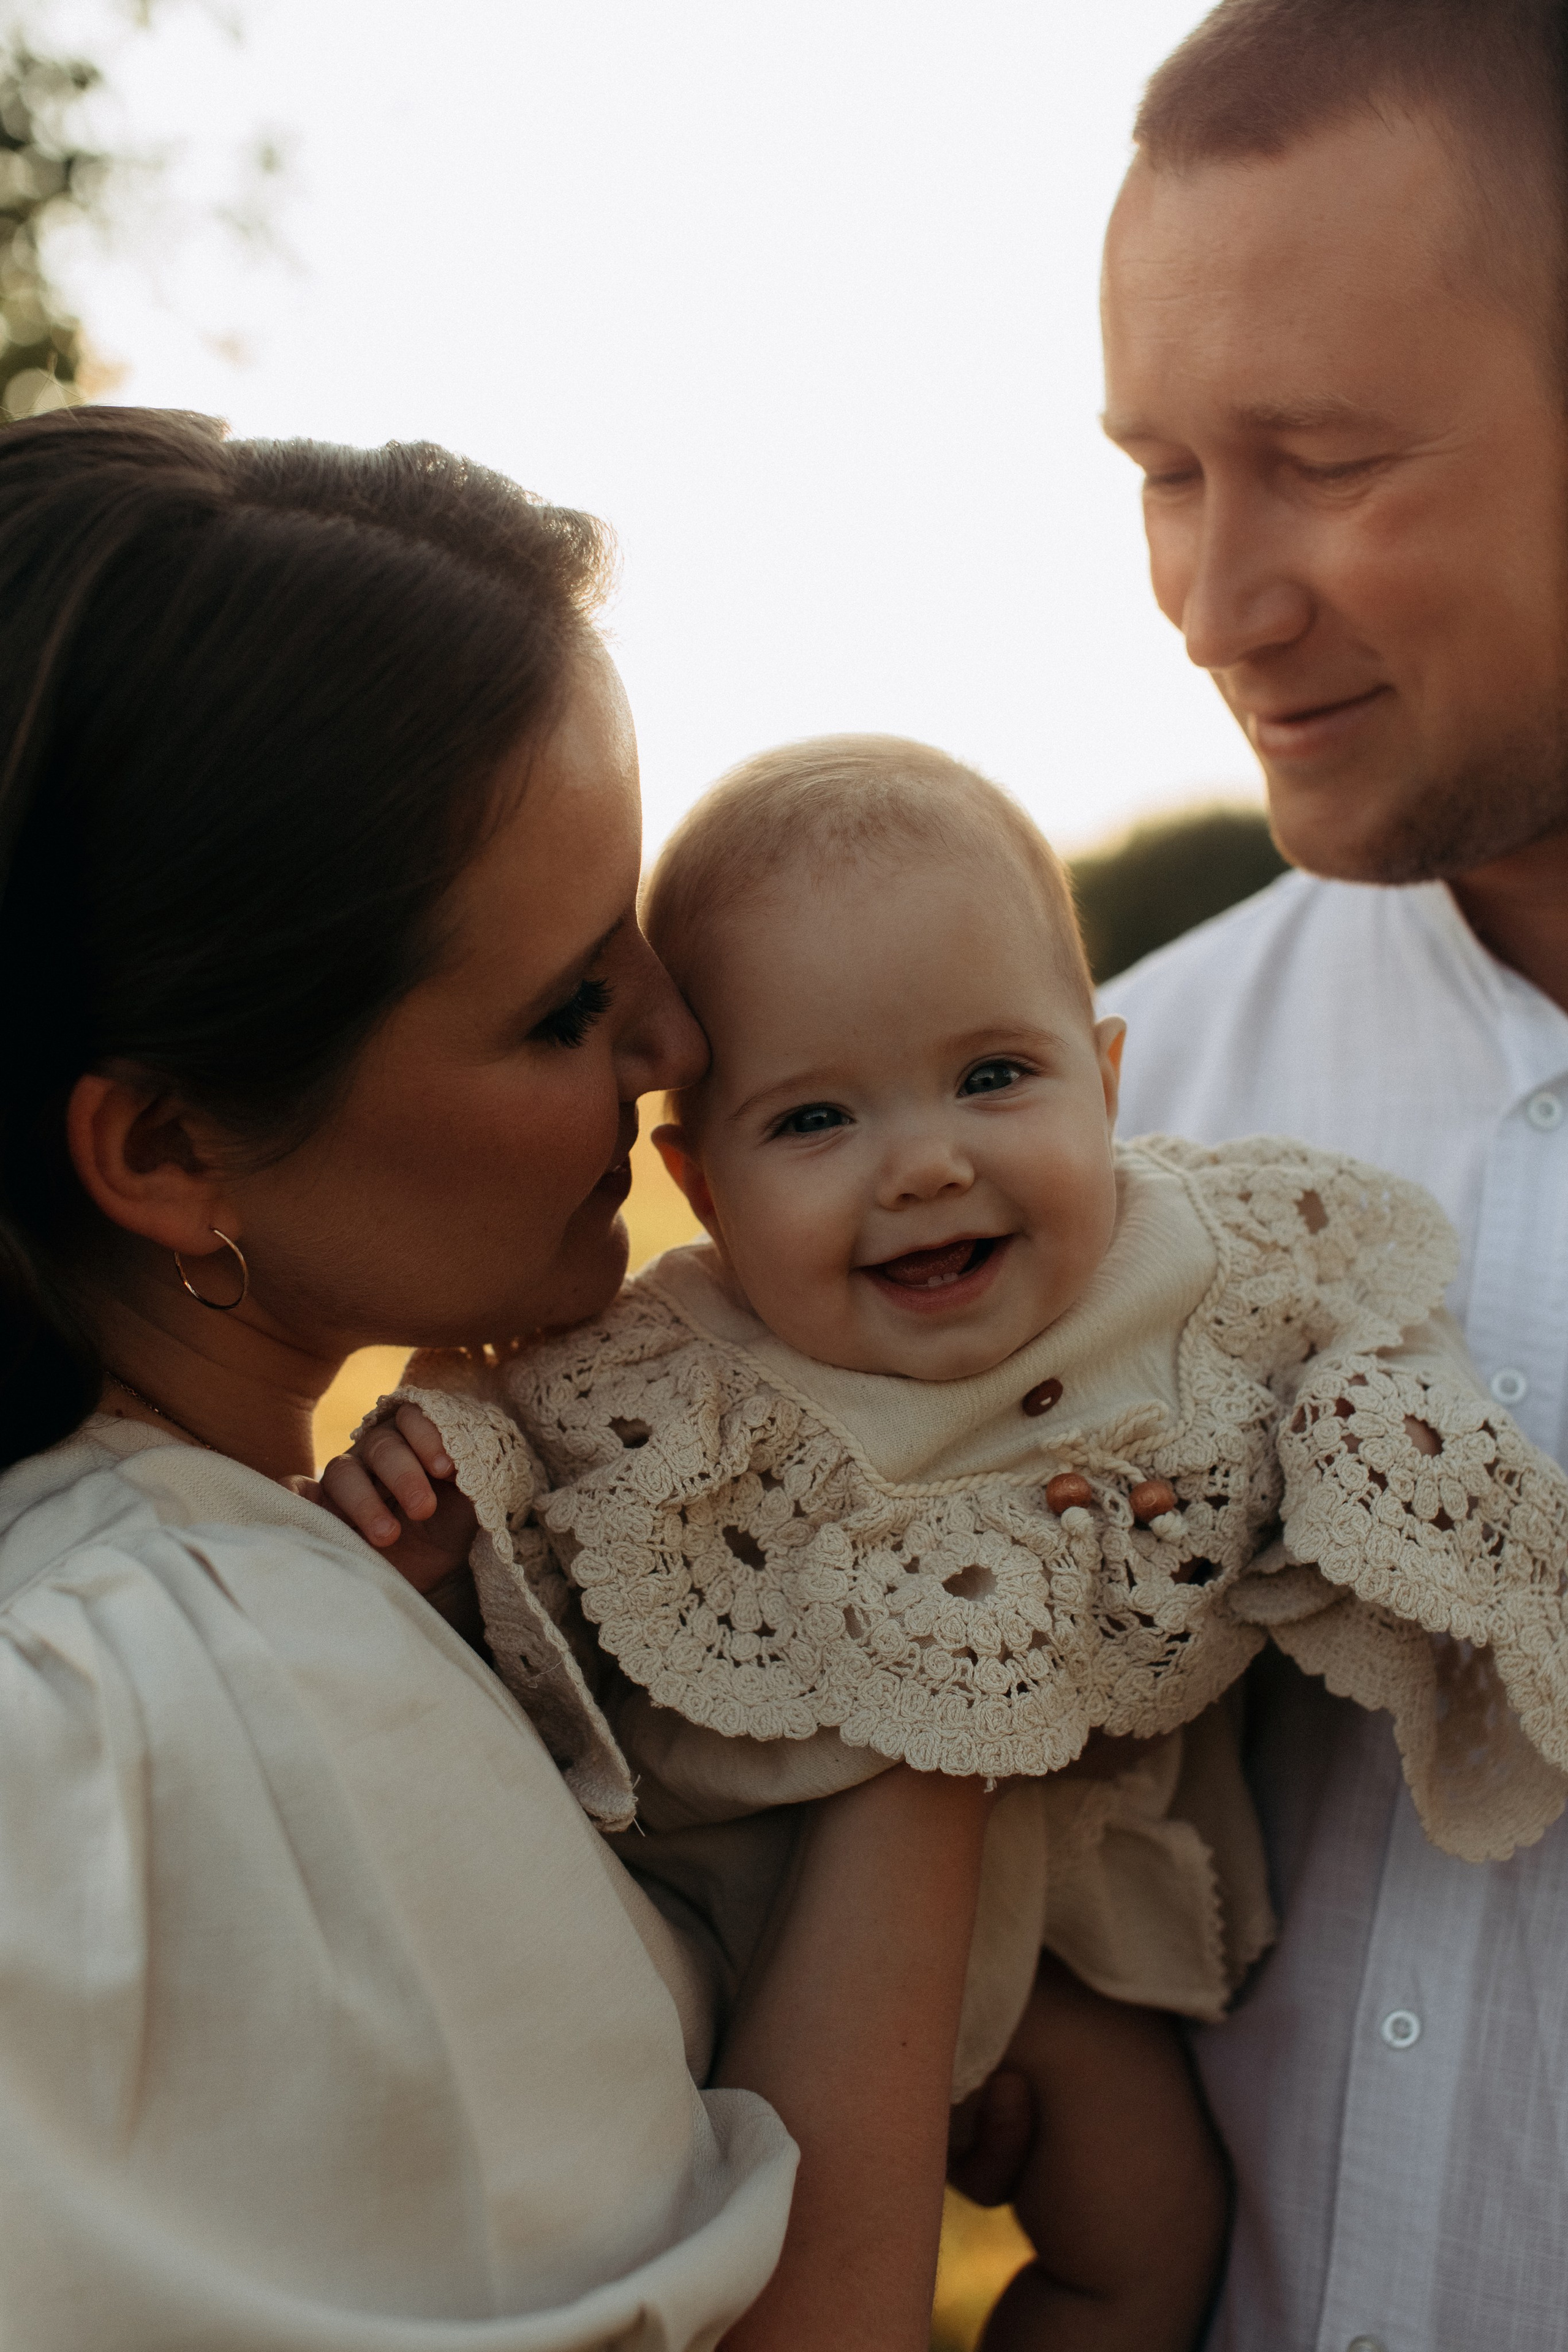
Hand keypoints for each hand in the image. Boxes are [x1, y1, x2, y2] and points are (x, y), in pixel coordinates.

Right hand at [312, 1404, 478, 1595]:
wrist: (426, 1579)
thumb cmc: (447, 1532)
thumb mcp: (469, 1506)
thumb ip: (474, 1478)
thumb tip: (468, 1461)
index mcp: (412, 1443)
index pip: (413, 1418)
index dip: (428, 1436)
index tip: (448, 1469)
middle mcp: (374, 1456)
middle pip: (381, 1445)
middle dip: (404, 1474)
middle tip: (423, 1509)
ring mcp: (341, 1483)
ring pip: (342, 1472)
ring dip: (365, 1501)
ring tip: (388, 1536)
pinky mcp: (316, 1511)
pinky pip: (294, 1493)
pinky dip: (293, 1496)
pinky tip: (302, 1509)